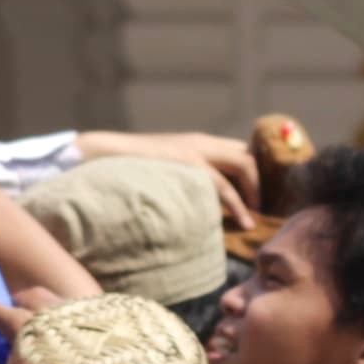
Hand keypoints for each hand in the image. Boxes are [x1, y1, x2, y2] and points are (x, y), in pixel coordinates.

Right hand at [75, 130, 259, 227]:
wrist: (100, 153)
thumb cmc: (129, 168)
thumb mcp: (163, 169)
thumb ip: (182, 178)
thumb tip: (199, 206)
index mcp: (197, 143)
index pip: (239, 149)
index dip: (256, 173)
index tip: (261, 198)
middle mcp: (201, 142)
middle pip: (248, 154)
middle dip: (262, 182)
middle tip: (263, 209)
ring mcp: (194, 150)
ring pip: (243, 165)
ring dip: (254, 193)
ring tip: (255, 219)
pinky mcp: (186, 162)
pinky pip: (221, 184)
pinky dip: (237, 204)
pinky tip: (242, 221)